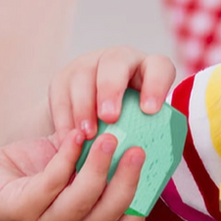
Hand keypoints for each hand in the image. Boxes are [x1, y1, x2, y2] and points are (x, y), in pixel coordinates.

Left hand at [0, 125, 149, 220]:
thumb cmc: (22, 168)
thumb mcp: (66, 162)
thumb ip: (95, 153)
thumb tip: (132, 126)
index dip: (142, 209)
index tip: (154, 172)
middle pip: (109, 215)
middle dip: (128, 181)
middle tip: (138, 147)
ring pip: (83, 201)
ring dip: (99, 167)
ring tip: (109, 136)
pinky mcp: (17, 212)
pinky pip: (51, 183)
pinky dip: (67, 157)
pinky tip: (74, 134)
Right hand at [50, 47, 177, 138]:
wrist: (95, 115)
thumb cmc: (131, 125)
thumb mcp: (146, 124)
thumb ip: (150, 133)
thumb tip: (154, 160)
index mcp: (149, 69)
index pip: (159, 67)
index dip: (156, 85)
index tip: (150, 111)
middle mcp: (118, 60)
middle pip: (115, 63)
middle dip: (111, 89)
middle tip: (110, 118)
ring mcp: (88, 65)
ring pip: (83, 76)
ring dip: (84, 107)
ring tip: (87, 135)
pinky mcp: (63, 78)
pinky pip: (61, 95)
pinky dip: (64, 118)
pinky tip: (68, 139)